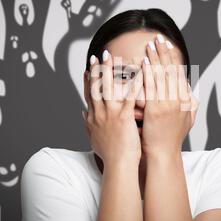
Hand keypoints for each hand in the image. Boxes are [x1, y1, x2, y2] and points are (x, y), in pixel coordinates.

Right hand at [82, 50, 142, 166]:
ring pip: (107, 87)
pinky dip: (133, 83)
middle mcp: (99, 113)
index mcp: (93, 117)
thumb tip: (82, 112)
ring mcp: (110, 114)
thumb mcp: (93, 137)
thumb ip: (87, 123)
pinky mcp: (123, 117)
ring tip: (112, 57)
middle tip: (97, 56)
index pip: (88, 94)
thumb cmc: (109, 154)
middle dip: (96, 70)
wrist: (118, 165)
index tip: (88, 68)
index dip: (87, 80)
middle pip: (95, 87)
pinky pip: (128, 96)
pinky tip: (138, 73)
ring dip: (110, 70)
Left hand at [141, 34, 197, 158]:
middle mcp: (179, 99)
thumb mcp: (187, 120)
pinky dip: (150, 73)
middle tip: (159, 37)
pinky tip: (145, 62)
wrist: (163, 153)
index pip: (179, 73)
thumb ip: (190, 104)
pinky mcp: (157, 110)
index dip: (173, 58)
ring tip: (151, 44)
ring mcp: (168, 104)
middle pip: (172, 70)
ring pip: (163, 75)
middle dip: (165, 52)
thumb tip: (190, 91)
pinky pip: (153, 88)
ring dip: (156, 58)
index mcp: (185, 100)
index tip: (167, 45)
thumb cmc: (171, 138)